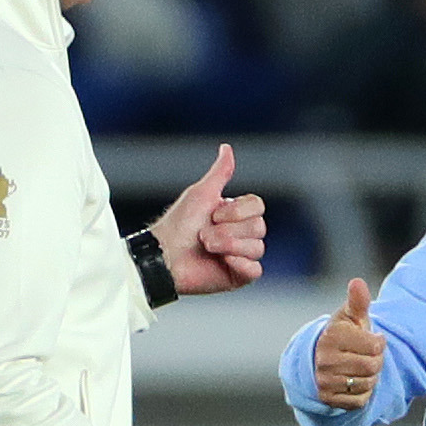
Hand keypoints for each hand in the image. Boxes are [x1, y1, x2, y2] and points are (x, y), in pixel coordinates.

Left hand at [150, 142, 266, 294]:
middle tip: (204, 234)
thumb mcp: (201, 193)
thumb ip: (219, 173)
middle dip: (228, 230)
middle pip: (259, 227)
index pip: (258, 206)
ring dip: (228, 245)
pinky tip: (223, 261)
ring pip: (257, 248)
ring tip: (207, 247)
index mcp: (236, 215)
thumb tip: (227, 148)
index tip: (213, 214)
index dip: (238, 210)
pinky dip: (240, 264)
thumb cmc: (179, 224)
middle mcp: (241, 235)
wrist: (165, 255)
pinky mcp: (238, 277)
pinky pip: (255, 270)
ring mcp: (241, 256)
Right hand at [312, 279, 384, 409]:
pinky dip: (362, 392)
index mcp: (332, 337)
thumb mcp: (350, 316)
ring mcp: (325, 381)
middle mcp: (325, 360)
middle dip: (376, 361)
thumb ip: (357, 301)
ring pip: (367, 384)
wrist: (320, 359)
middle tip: (366, 356)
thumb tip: (357, 282)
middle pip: (373, 367)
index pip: (376, 346)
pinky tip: (353, 382)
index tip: (371, 339)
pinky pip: (360, 400)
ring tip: (360, 367)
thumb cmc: (343, 334)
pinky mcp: (328, 399)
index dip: (379, 342)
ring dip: (370, 377)